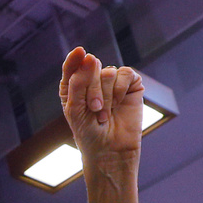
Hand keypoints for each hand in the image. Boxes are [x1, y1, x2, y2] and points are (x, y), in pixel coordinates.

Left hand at [60, 47, 144, 164]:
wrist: (110, 149)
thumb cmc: (88, 132)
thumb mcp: (75, 109)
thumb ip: (78, 83)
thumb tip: (90, 56)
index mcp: (74, 86)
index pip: (73, 66)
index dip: (75, 58)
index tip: (80, 52)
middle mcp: (93, 81)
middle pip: (91, 66)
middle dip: (91, 88)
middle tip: (94, 109)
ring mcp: (112, 82)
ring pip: (108, 72)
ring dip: (105, 95)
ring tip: (104, 114)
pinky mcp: (130, 84)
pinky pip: (125, 73)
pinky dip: (119, 90)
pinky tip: (118, 104)